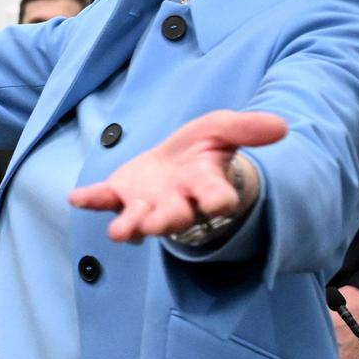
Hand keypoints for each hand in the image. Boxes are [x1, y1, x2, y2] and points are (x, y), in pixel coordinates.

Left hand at [68, 110, 285, 242]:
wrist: (174, 161)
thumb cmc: (202, 151)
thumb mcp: (222, 130)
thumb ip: (247, 129)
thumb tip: (282, 126)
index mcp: (206, 186)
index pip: (217, 197)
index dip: (219, 200)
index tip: (220, 203)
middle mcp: (177, 202)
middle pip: (176, 216)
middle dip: (167, 220)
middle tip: (157, 224)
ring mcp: (146, 202)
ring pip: (141, 219)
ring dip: (131, 225)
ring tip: (120, 232)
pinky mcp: (119, 195)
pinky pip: (104, 199)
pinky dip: (91, 199)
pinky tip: (76, 198)